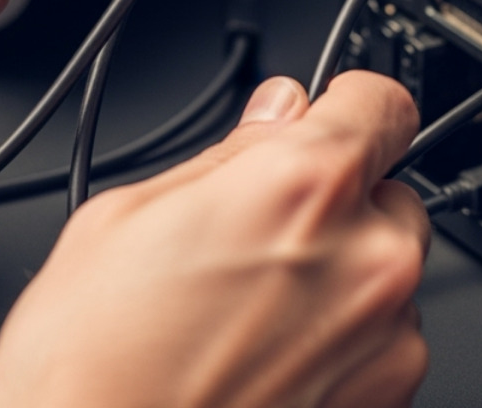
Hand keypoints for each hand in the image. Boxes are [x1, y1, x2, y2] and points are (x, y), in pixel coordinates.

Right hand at [0, 71, 429, 407]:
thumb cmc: (92, 372)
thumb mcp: (125, 218)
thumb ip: (228, 154)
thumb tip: (274, 114)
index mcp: (303, 186)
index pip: (382, 102)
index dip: (345, 107)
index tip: (324, 121)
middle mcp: (367, 260)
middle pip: (388, 192)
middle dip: (334, 204)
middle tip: (254, 239)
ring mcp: (387, 341)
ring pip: (386, 273)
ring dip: (339, 278)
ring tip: (248, 314)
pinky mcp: (389, 401)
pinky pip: (384, 342)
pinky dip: (342, 343)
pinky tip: (265, 357)